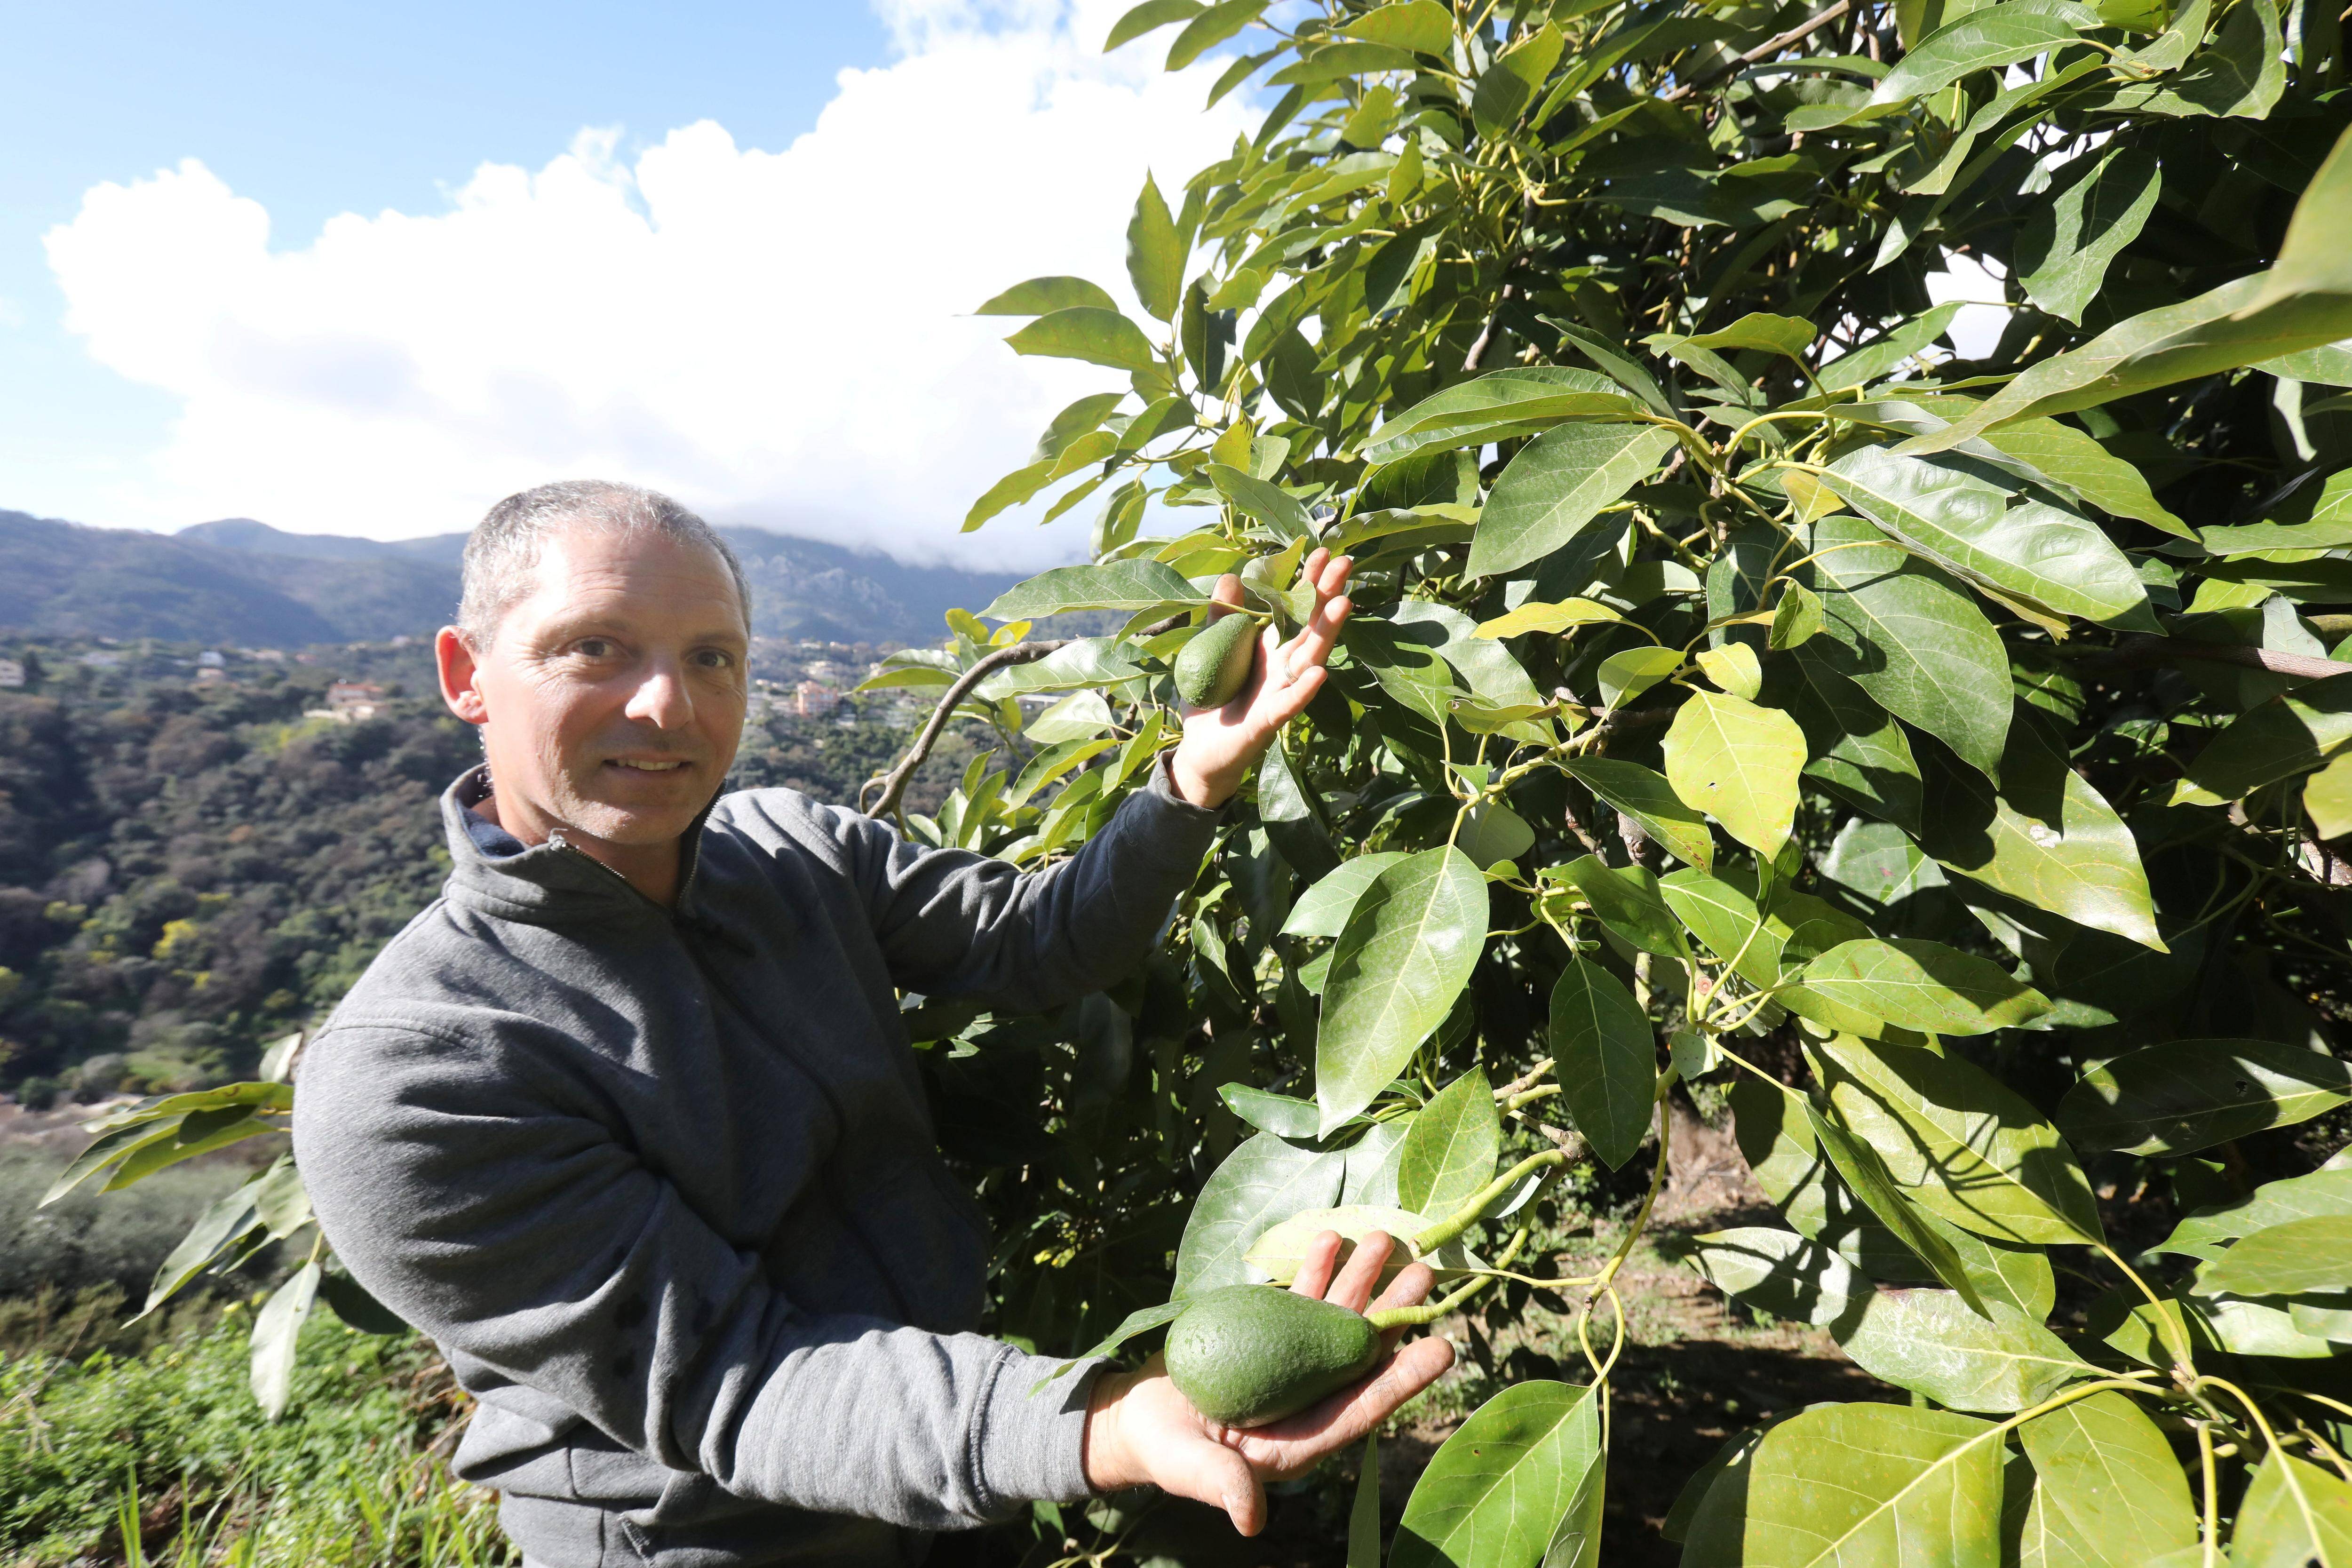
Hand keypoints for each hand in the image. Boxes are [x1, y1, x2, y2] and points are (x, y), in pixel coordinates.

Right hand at [1079, 1230, 1453, 1536]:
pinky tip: (1329, 1238)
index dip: (1403, 1380)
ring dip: (1360, 1279)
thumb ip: (1222, 1486)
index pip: (1362, 1408)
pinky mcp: (1268, 1334)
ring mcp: (1292, 1363)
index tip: (1442, 1348)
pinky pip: (1301, 1299)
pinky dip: (1315, 1269)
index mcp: (1303, 1439)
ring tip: (1384, 1239)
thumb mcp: (1191, 1469)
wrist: (1137, 1418)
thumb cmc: (1165, 1450)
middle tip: (1425, 1271)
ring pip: (1336, 1317)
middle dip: (1393, 1312)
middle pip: (1361, 1353)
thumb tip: (1251, 1521)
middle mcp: (1308, 1398)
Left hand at [1167, 549, 1352, 808]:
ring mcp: (1279, 694)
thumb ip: (1223, 617)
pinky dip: (1304, 690)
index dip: (1310, 581)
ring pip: (1308, 660)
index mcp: (1271, 648)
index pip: (1296, 609)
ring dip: (1327, 633)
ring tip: (1344, 603)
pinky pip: (1289, 704)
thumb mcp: (1210, 650)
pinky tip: (1320, 673)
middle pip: (1311, 627)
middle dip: (1328, 596)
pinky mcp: (1267, 722)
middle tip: (1346, 563)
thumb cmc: (1211, 700)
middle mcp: (1283, 668)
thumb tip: (1230, 575)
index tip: (1325, 551)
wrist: (1198, 751)